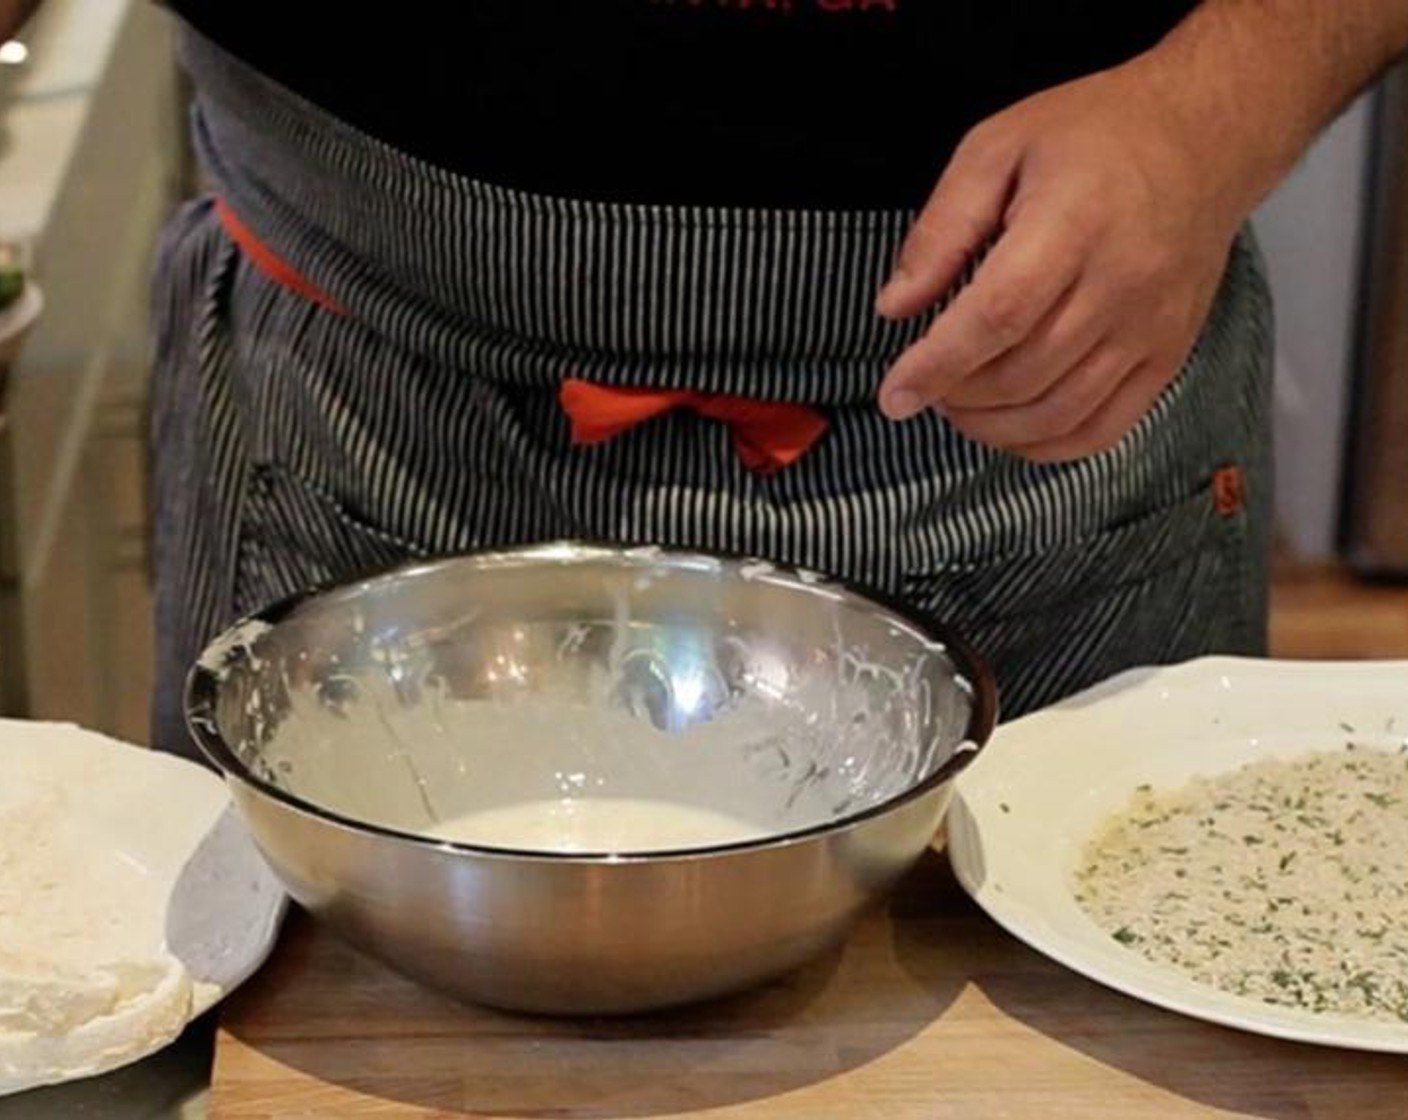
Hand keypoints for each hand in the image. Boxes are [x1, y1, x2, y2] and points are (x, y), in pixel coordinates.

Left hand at [875, 60, 1247, 462]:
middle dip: (956, 395)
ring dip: (992, 427)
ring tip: (956, 404)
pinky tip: (1008, 427)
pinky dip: (1045, 446)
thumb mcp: (996, 148)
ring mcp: (1150, 328)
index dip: (939, 365)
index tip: (894, 395)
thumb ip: (942, 228)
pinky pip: (1103, 429)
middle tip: (922, 385)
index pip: (998, 316)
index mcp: (1073, 222)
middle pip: (1023, 373)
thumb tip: (895, 307)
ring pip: (1059, 413)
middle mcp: (1121, 284)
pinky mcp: (1168, 356)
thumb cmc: (1092, 136)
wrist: (1205, 138)